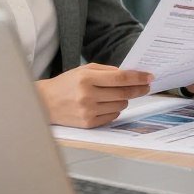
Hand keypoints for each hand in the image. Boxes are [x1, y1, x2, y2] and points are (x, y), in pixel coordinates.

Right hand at [36, 64, 152, 127]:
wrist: (44, 103)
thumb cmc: (67, 84)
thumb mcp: (85, 70)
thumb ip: (108, 71)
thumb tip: (131, 74)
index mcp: (86, 79)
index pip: (120, 78)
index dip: (138, 77)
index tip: (150, 77)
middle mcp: (87, 96)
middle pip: (124, 93)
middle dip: (139, 89)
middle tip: (146, 86)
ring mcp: (87, 112)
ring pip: (120, 105)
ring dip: (123, 99)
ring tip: (113, 95)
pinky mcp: (88, 124)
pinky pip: (113, 116)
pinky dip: (114, 109)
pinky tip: (105, 104)